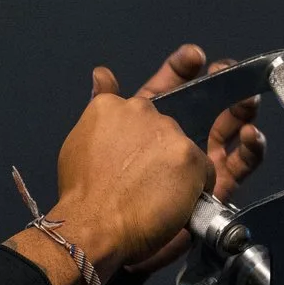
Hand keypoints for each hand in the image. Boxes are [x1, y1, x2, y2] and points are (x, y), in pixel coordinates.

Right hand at [40, 65, 214, 271]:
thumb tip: (102, 74)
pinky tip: (173, 204)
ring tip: (155, 196)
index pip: (146, 93)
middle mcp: (142, 111)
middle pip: (166, 127)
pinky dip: (194, 190)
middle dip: (162, 153)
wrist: (94, 224)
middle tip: (143, 181)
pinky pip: (204, 172)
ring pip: (184, 149)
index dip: (172, 79)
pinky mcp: (189, 157)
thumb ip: (99, 107)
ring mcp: (168, 132)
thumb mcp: (80, 141)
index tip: (194, 60)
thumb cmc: (83, 194)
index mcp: (113, 106)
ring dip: (177, 171)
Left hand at [121, 45, 267, 274]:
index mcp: (144, 122)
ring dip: (242, 111)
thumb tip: (102, 74)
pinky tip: (253, 134)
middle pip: (206, 105)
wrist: (106, 232)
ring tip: (249, 100)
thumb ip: (109, 101)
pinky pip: (241, 164)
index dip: (182, 70)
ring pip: (228, 129)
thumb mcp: (99, 132)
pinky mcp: (216, 188)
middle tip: (230, 71)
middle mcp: (172, 140)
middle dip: (222, 85)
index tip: (194, 56)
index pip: (169, 88)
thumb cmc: (101, 185)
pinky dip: (252, 148)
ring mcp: (195, 164)